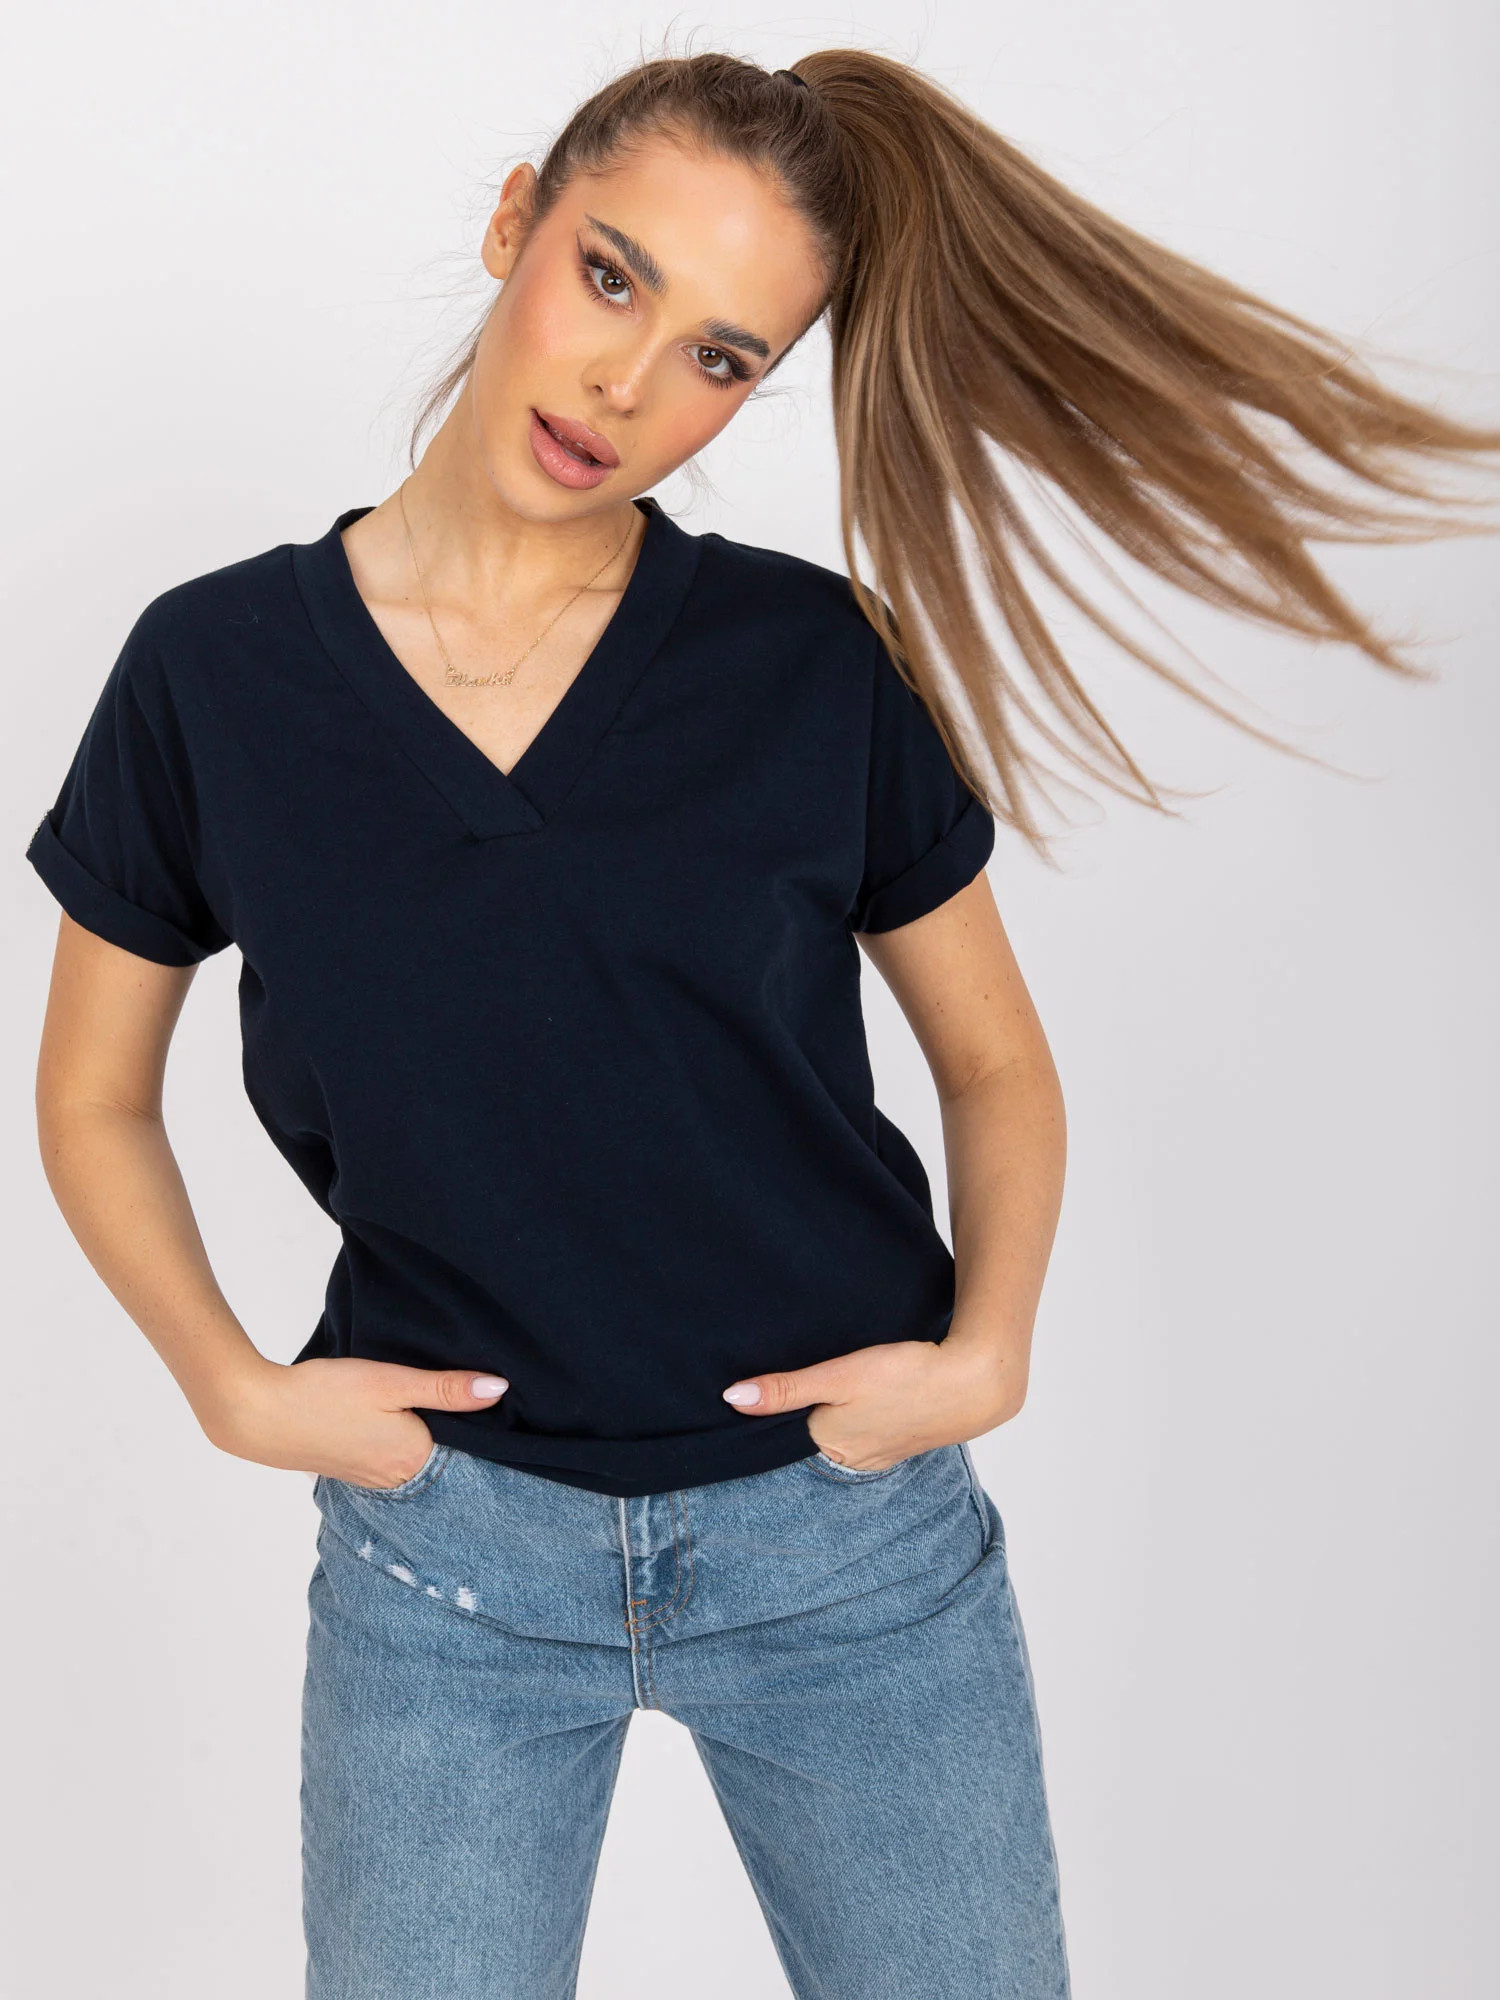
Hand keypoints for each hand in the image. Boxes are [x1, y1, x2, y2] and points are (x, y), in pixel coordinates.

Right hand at [197, 1355, 508, 1489]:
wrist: (258, 1413)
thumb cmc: (326, 1394)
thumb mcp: (394, 1382)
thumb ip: (447, 1389)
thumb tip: (500, 1389)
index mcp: (414, 1460)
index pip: (467, 1446)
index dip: (476, 1421)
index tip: (486, 1395)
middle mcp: (396, 1480)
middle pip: (440, 1452)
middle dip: (450, 1427)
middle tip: (455, 1391)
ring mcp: (370, 1479)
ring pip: (412, 1453)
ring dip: (419, 1432)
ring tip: (420, 1403)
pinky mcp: (349, 1469)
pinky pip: (387, 1455)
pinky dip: (394, 1437)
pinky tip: (389, 1416)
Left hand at [721, 1337, 1019, 1470]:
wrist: (974, 1382)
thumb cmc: (905, 1376)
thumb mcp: (839, 1375)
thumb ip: (786, 1389)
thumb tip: (731, 1399)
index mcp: (831, 1447)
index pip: (781, 1444)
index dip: (766, 1428)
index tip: (744, 1409)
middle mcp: (852, 1460)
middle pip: (808, 1445)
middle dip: (793, 1427)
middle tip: (779, 1399)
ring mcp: (879, 1455)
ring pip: (836, 1441)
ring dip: (826, 1424)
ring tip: (816, 1400)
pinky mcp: (900, 1442)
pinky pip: (863, 1438)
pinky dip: (853, 1424)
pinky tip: (855, 1406)